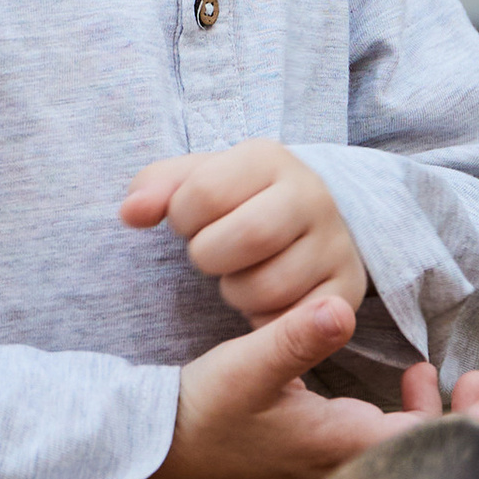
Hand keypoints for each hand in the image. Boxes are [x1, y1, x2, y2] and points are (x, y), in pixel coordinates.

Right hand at [116, 289, 478, 478]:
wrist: (147, 455)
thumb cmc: (196, 413)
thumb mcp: (244, 366)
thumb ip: (295, 336)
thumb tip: (341, 307)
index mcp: (338, 450)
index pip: (427, 448)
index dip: (469, 425)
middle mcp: (340, 472)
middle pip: (424, 457)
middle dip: (459, 420)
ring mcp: (326, 475)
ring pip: (400, 454)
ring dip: (427, 419)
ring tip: (433, 376)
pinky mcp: (310, 468)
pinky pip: (376, 452)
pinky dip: (397, 424)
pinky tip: (393, 389)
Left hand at [120, 139, 368, 322]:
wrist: (303, 225)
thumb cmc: (236, 204)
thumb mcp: (195, 182)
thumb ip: (154, 189)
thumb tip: (131, 213)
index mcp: (269, 158)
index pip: (204, 191)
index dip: (181, 217)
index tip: (191, 221)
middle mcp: (312, 195)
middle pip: (247, 236)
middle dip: (210, 255)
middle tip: (214, 254)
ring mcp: (336, 242)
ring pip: (268, 286)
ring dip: (237, 291)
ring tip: (242, 274)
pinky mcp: (347, 289)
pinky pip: (292, 321)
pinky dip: (264, 318)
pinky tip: (265, 299)